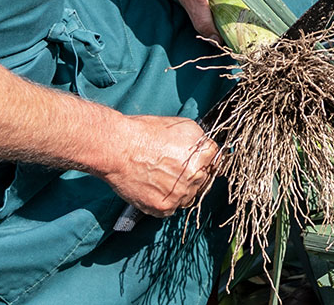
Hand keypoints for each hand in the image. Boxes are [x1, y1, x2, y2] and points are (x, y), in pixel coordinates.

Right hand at [97, 114, 218, 216]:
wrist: (118, 149)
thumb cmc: (146, 133)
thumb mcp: (183, 126)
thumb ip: (201, 140)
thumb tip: (208, 150)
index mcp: (203, 155)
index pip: (215, 162)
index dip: (204, 160)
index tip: (196, 161)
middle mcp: (195, 177)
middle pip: (202, 181)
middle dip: (191, 175)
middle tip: (173, 168)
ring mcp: (180, 194)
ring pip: (187, 196)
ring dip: (179, 190)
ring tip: (160, 177)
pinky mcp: (164, 207)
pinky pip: (171, 208)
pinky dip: (164, 200)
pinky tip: (153, 187)